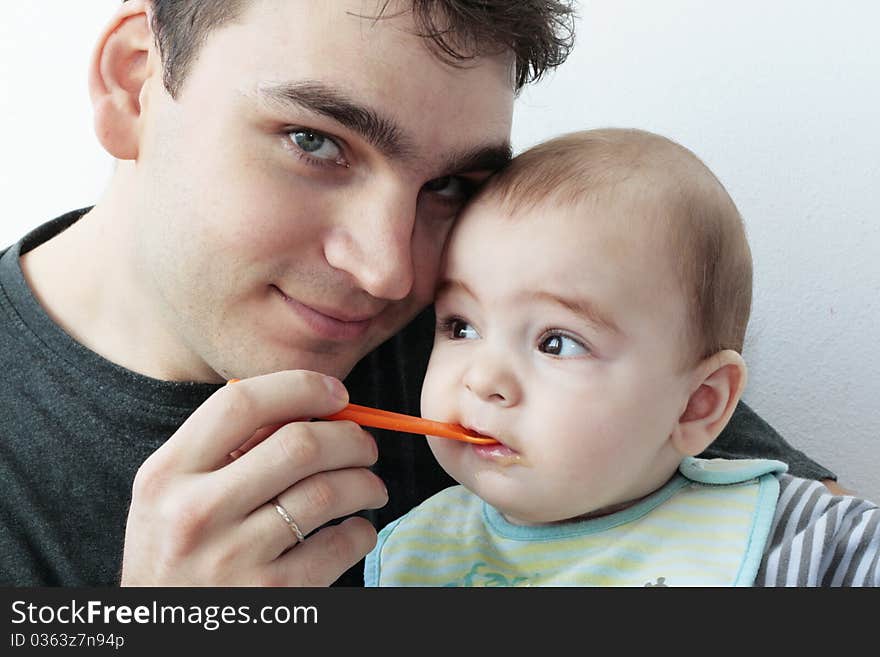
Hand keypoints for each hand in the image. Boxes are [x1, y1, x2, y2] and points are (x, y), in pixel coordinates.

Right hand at [120, 370, 387, 585]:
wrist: (165, 634)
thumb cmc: (178, 550)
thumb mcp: (174, 494)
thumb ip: (226, 448)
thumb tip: (311, 406)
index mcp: (166, 474)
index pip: (240, 402)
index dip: (300, 387)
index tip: (336, 392)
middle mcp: (195, 512)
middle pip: (299, 444)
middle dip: (351, 438)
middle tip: (366, 446)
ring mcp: (232, 558)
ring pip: (328, 492)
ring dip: (366, 482)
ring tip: (370, 486)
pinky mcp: (271, 596)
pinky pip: (339, 546)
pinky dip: (361, 531)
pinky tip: (355, 529)